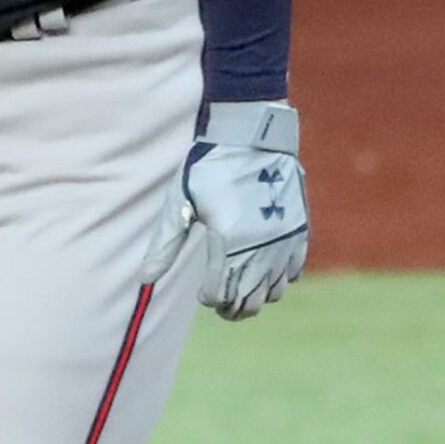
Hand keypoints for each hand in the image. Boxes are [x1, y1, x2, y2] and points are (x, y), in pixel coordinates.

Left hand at [183, 100, 309, 319]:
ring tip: (240, 290)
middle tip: (220, 303)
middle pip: (249, 302)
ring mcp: (284, 241)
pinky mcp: (300, 231)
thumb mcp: (180, 201)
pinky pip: (294, 272)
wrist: (253, 135)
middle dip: (232, 308)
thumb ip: (165, 245)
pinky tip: (263, 269)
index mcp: (228, 242)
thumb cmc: (209, 166)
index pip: (219, 295)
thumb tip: (145, 279)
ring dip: (256, 297)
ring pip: (274, 292)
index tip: (202, 293)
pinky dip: (279, 279)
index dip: (209, 299)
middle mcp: (261, 248)